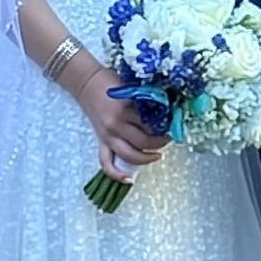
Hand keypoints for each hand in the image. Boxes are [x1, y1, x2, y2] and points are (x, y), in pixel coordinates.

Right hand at [73, 65, 168, 181]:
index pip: (151, 124)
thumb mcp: (132, 87)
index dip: (166, 126)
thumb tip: (168, 110)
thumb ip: (146, 99)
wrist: (86, 81)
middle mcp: (116, 125)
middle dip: (160, 142)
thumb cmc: (111, 82)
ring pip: (130, 155)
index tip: (174, 124)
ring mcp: (108, 135)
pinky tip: (129, 179)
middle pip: (144, 142)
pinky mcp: (101, 141)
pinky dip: (117, 174)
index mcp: (126, 109)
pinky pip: (106, 163)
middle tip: (169, 137)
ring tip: (158, 154)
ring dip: (146, 158)